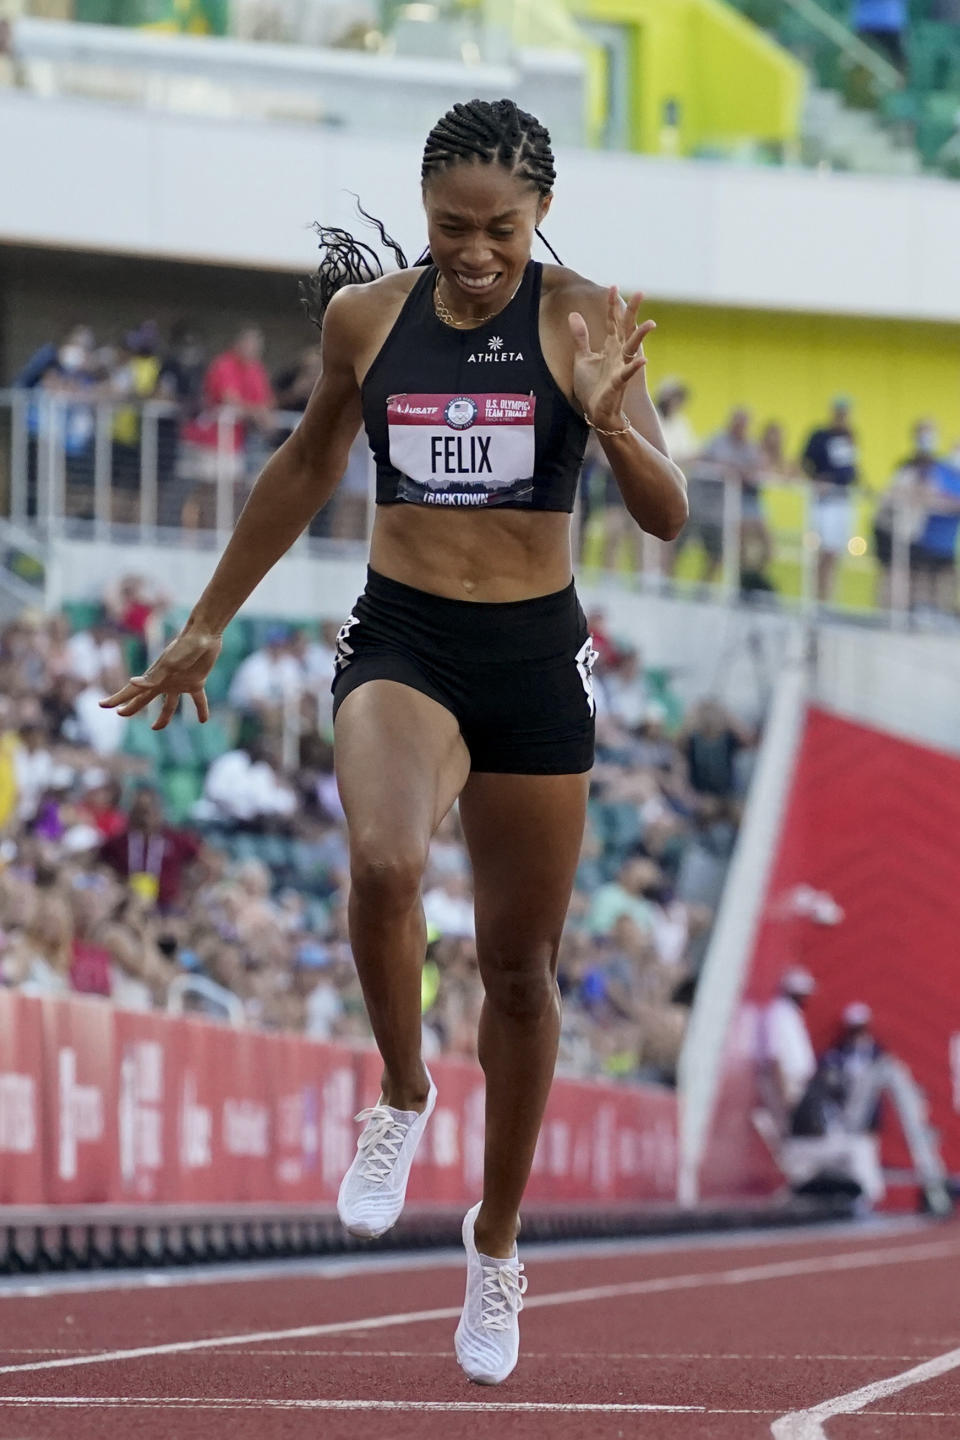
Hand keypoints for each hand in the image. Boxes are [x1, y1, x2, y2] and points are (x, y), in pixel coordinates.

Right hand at [100, 627, 220, 729]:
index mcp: (154, 677)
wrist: (205, 633)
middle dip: (132, 707)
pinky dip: (201, 709)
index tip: (102, 705)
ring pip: (170, 704)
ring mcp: (180, 682)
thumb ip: (154, 676)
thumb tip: (132, 683)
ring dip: (164, 716)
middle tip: (121, 713)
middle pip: (146, 698)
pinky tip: (203, 720)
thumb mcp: (170, 663)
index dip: (117, 699)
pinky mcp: (197, 681)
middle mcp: (165, 681)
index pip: (132, 691)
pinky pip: (198, 699)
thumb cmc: (186, 647)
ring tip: (156, 728)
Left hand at [568, 287, 655, 430]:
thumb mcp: (582, 358)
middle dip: (632, 311)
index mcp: (610, 347)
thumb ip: (580, 337)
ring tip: (651, 323)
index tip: (612, 286)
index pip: (612, 321)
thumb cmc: (591, 387)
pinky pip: (627, 373)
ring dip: (640, 336)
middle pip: (626, 329)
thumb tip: (574, 314)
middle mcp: (618, 354)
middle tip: (641, 293)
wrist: (595, 412)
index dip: (611, 305)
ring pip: (632, 348)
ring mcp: (620, 367)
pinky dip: (634, 367)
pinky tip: (643, 360)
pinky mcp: (618, 383)